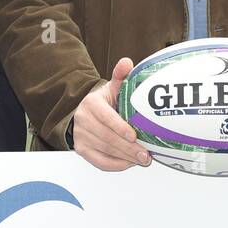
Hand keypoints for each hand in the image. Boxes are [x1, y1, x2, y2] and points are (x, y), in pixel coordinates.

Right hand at [71, 57, 150, 171]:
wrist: (85, 113)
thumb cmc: (104, 102)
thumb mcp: (112, 87)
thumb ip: (121, 76)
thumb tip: (127, 63)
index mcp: (92, 103)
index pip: (106, 117)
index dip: (120, 128)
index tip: (134, 136)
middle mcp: (83, 120)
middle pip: (108, 138)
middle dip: (129, 148)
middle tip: (145, 154)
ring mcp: (81, 136)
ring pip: (105, 150)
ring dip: (126, 157)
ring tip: (142, 159)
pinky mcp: (81, 149)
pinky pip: (100, 161)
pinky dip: (116, 164)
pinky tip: (128, 163)